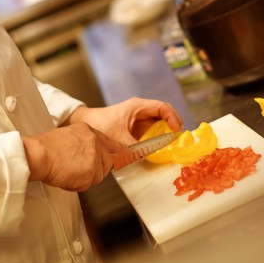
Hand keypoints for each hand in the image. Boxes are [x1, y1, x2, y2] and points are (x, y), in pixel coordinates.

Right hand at [22, 123, 125, 190]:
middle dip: (94, 170)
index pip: (110, 143)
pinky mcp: (91, 170)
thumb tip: (90, 157)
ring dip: (84, 178)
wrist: (37, 154)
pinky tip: (66, 176)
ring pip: (98, 175)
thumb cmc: (45, 148)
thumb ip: (83, 144)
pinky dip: (77, 184)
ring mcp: (94, 155)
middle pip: (107, 162)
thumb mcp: (67, 136)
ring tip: (67, 171)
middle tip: (76, 170)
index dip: (116, 152)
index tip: (125, 156)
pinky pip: (89, 184)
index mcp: (88, 130)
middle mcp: (94, 141)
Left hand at [66, 97, 182, 144]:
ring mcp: (138, 118)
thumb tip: (150, 156)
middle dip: (172, 124)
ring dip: (165, 132)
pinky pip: (150, 130)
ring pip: (158, 122)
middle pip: (163, 113)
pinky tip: (159, 147)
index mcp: (137, 106)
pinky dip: (156, 137)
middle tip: (178, 138)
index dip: (172, 117)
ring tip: (171, 144)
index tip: (176, 130)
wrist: (85, 124)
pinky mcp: (134, 126)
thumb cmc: (100, 126)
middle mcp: (140, 110)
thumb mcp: (119, 140)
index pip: (162, 107)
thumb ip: (136, 149)